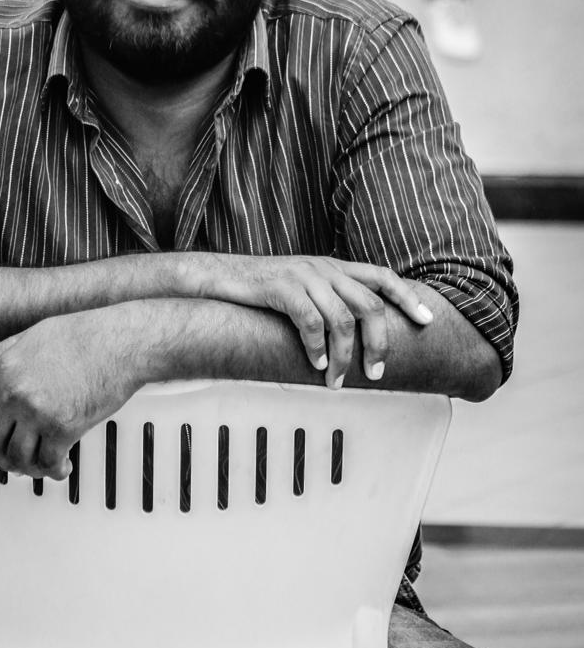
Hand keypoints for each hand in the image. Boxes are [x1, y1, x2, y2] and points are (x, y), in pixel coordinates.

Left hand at [0, 310, 143, 479]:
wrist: (121, 343)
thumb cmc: (84, 334)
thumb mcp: (33, 335)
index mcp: (4, 369)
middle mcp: (16, 393)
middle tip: (9, 460)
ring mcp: (38, 412)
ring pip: (17, 457)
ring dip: (26, 468)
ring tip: (37, 465)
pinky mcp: (64, 428)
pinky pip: (48, 463)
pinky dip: (54, 471)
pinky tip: (62, 467)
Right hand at [202, 255, 432, 389]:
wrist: (220, 277)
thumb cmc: (262, 289)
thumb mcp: (304, 288)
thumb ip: (329, 300)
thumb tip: (355, 335)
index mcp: (334, 267)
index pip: (382, 277)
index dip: (408, 297)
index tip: (427, 321)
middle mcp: (325, 268)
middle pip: (370, 305)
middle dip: (378, 343)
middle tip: (376, 373)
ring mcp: (304, 276)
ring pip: (342, 319)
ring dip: (344, 356)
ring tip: (337, 380)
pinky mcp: (282, 288)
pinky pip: (310, 321)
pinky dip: (316, 348)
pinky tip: (314, 364)